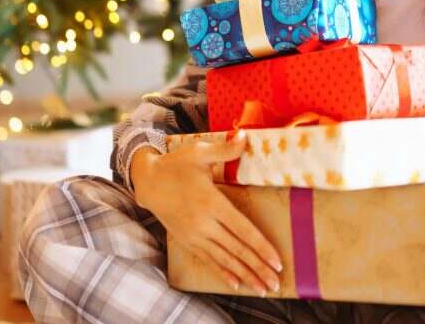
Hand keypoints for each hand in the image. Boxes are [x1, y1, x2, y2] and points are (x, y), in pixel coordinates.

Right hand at [130, 135, 282, 295]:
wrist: (147, 181)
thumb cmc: (176, 164)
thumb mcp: (199, 152)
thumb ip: (225, 149)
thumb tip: (246, 137)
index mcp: (211, 202)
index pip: (242, 229)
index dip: (261, 246)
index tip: (277, 260)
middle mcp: (203, 223)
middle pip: (236, 250)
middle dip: (258, 267)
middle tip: (276, 282)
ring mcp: (194, 235)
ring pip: (224, 259)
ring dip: (245, 275)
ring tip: (262, 288)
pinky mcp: (187, 241)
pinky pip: (208, 260)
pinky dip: (223, 273)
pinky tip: (236, 284)